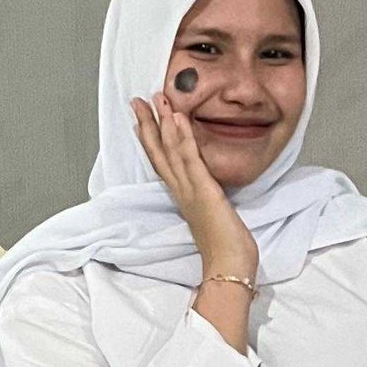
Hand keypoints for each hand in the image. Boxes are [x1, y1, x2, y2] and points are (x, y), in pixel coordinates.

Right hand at [131, 88, 258, 282]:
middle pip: (158, 152)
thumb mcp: (212, 216)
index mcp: (183, 196)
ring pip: (170, 151)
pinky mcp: (204, 190)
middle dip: (147, 125)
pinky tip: (178, 118)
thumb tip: (207, 191)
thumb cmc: (225, 248)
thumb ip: (206, 201)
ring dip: (163, 122)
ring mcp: (190, 190)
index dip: (152, 139)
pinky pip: (190, 158)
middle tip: (138, 101)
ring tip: (157, 99)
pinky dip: (183, 137)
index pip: (162, 162)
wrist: (228, 267)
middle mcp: (181, 191)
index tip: (143, 119)